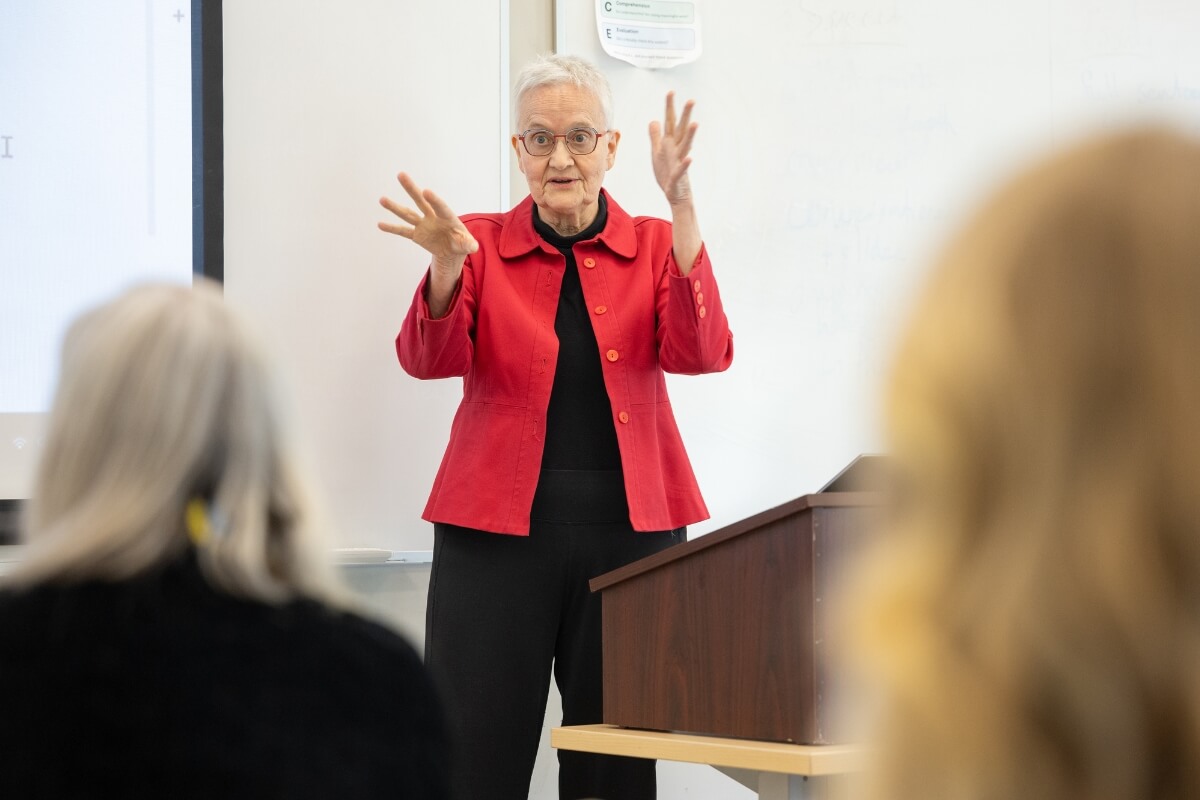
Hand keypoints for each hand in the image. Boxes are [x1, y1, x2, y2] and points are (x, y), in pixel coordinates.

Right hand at [378, 172, 477, 276]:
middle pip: (420, 201)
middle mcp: (433, 217)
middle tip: (401, 175)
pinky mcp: (416, 234)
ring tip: (382, 199)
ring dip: (395, 207)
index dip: (434, 200)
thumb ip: (468, 244)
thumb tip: (473, 246)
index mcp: (447, 217)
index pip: (440, 207)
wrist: (451, 250)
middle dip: (411, 189)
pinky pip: (403, 231)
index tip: (426, 191)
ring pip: (408, 214)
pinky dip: (392, 228)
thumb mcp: (467, 245)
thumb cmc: (461, 242)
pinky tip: (380, 224)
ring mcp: (423, 224)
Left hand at [649, 92, 697, 206]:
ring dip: (689, 135)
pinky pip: (682, 169)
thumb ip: (655, 137)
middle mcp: (676, 150)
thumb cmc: (667, 174)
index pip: (670, 123)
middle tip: (692, 100)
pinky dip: (685, 164)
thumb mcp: (657, 153)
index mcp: (670, 144)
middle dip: (685, 116)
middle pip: (680, 130)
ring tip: (694, 123)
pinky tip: (690, 157)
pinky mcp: (678, 176)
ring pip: (685, 146)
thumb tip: (654, 120)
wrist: (675, 194)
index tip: (671, 92)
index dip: (670, 108)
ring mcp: (679, 162)